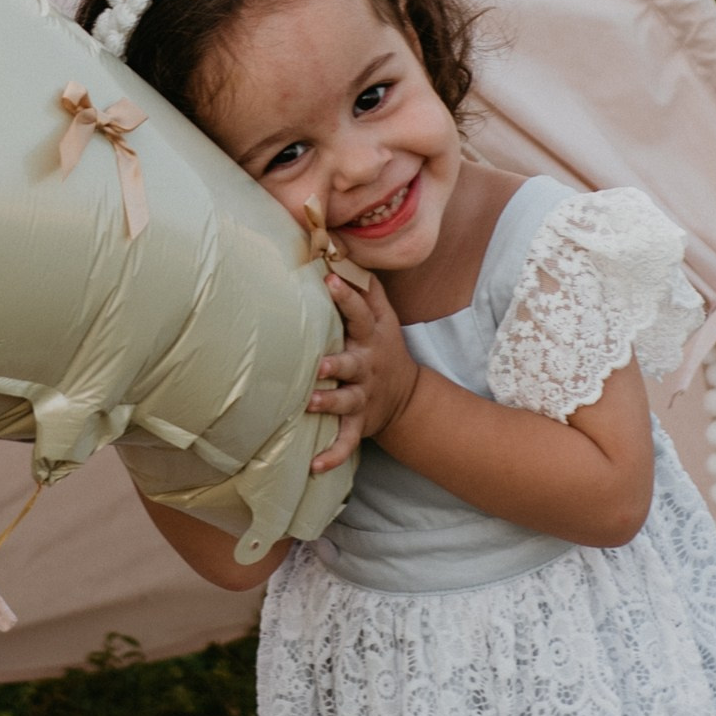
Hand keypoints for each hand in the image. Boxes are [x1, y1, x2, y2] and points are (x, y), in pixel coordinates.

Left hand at [307, 269, 419, 473]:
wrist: (405, 395)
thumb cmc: (382, 346)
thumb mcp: (383, 317)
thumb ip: (367, 287)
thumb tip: (343, 248)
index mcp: (370, 338)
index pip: (361, 314)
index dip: (347, 297)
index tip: (330, 281)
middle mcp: (366, 368)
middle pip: (352, 364)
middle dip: (336, 364)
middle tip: (319, 364)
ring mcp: (363, 397)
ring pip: (345, 402)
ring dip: (329, 404)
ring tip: (310, 405)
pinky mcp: (359, 423)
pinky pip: (346, 441)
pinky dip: (332, 456)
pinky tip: (313, 466)